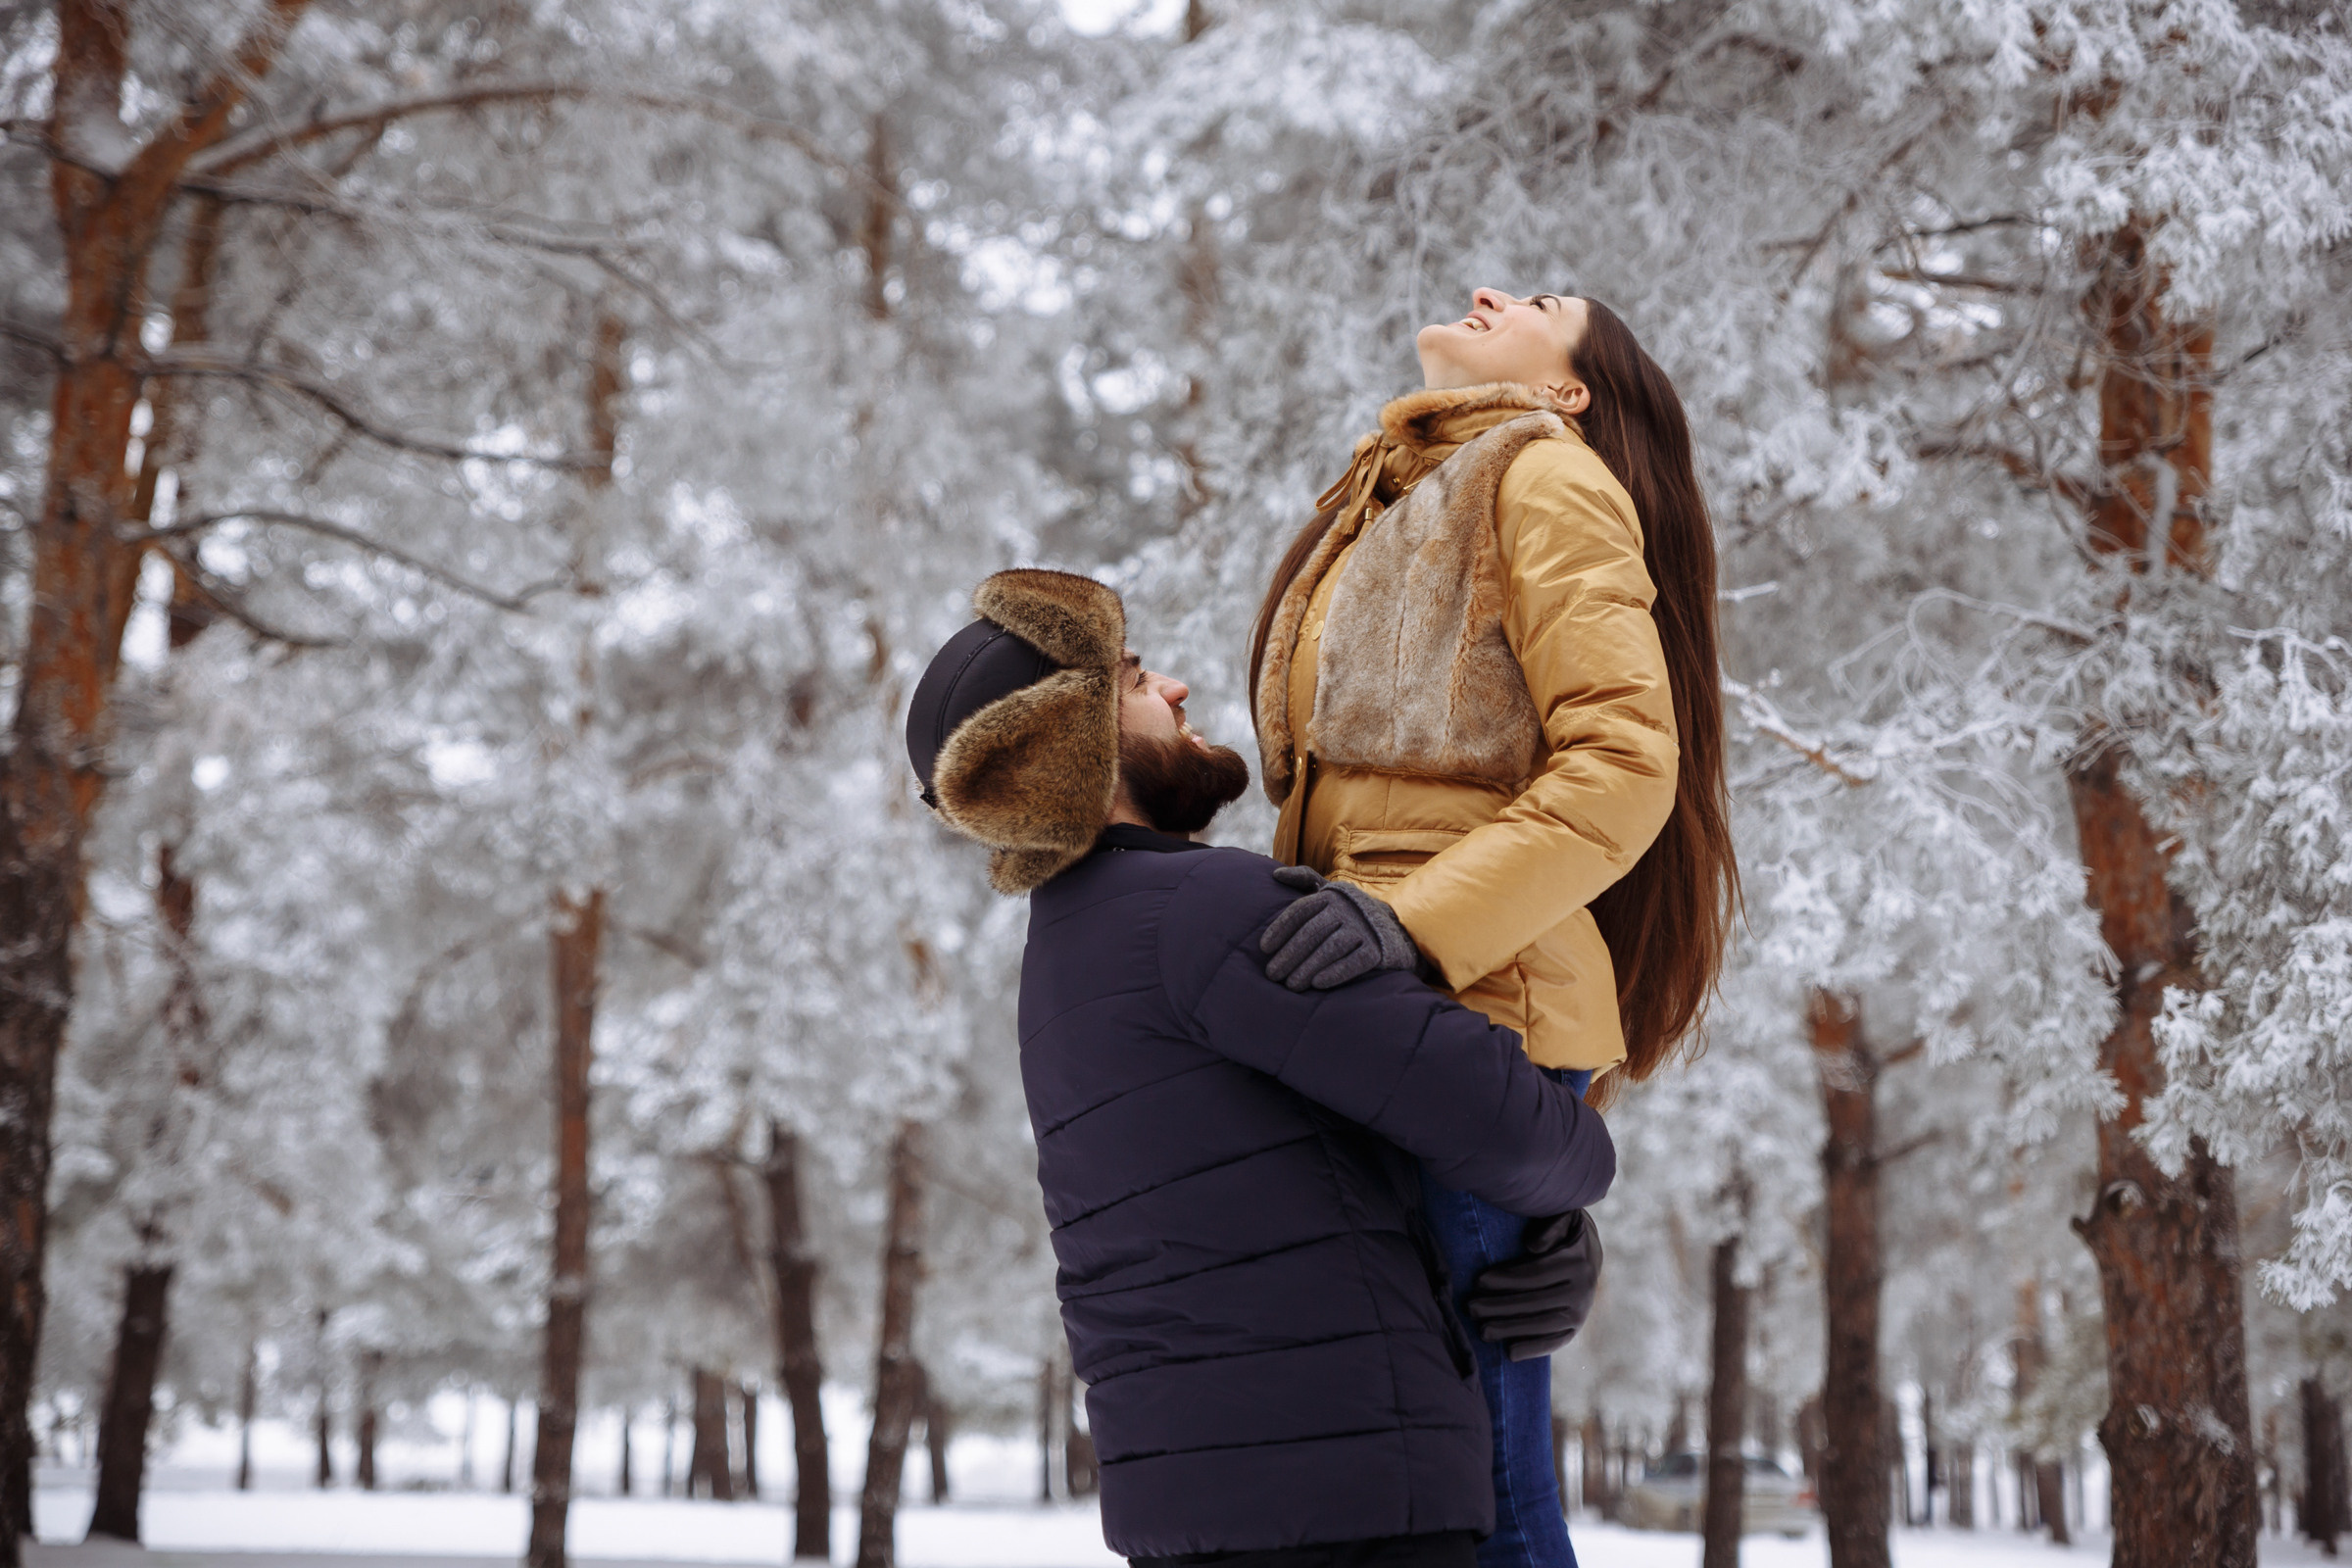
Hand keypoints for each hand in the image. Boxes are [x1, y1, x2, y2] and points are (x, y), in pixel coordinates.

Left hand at [1259, 865, 1428, 990]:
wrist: (1397, 928)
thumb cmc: (1351, 911)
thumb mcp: (1330, 890)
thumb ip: (1304, 879)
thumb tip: (1275, 875)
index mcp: (1331, 895)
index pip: (1300, 911)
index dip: (1280, 929)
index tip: (1264, 949)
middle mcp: (1347, 909)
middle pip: (1312, 932)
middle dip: (1289, 955)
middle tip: (1273, 975)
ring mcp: (1364, 929)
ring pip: (1330, 949)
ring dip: (1307, 968)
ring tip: (1291, 985)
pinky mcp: (1378, 949)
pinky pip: (1355, 963)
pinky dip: (1336, 973)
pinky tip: (1318, 984)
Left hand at [1463, 1209, 1602, 1361]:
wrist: (1589, 1251)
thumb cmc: (1563, 1230)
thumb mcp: (1562, 1216)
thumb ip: (1550, 1226)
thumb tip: (1533, 1246)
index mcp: (1576, 1260)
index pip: (1536, 1273)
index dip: (1507, 1278)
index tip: (1479, 1281)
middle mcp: (1583, 1289)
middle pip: (1536, 1301)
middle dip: (1501, 1306)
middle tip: (1471, 1308)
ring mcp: (1581, 1311)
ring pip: (1544, 1324)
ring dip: (1511, 1329)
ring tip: (1483, 1331)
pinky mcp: (1576, 1327)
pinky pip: (1556, 1340)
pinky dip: (1534, 1348)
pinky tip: (1510, 1353)